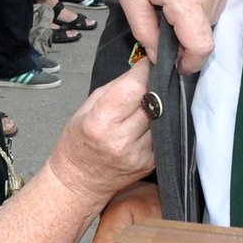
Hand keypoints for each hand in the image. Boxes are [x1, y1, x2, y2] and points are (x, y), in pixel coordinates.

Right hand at [45, 60, 155, 206]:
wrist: (80, 181)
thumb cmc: (79, 141)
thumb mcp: (87, 108)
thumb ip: (116, 88)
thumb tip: (143, 68)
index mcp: (101, 123)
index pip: (134, 88)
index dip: (145, 71)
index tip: (150, 62)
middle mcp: (122, 140)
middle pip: (153, 101)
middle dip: (155, 85)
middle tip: (153, 78)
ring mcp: (139, 154)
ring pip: (163, 117)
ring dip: (160, 105)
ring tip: (150, 100)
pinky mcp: (151, 163)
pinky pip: (163, 134)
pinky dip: (160, 123)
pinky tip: (150, 120)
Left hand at [113, 0, 226, 71]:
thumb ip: (143, 29)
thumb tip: (157, 53)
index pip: (201, 46)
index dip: (189, 63)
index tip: (176, 63)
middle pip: (203, 35)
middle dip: (183, 37)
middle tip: (160, 18)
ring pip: (210, 20)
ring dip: (191, 20)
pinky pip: (216, 3)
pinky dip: (199, 5)